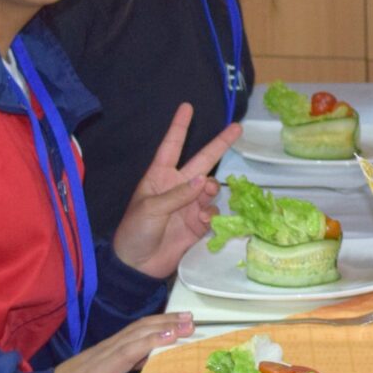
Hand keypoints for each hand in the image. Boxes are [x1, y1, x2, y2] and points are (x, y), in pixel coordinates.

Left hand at [112, 104, 240, 277]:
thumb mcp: (151, 209)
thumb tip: (204, 181)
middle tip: (237, 128)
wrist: (138, 265)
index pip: (171, 146)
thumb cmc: (135, 231)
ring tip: (205, 197)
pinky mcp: (199, 224)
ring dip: (211, 190)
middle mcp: (177, 186)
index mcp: (159, 177)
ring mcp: (189, 205)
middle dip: (220, 145)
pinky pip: (213, 212)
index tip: (187, 107)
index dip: (180, 127)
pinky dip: (212, 215)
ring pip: (210, 189)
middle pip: (202, 161)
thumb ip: (178, 195)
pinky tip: (203, 222)